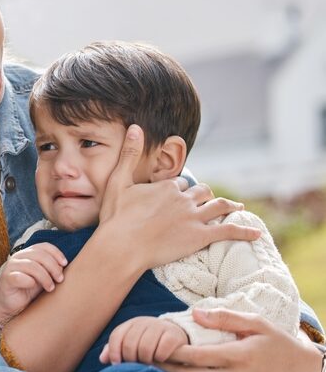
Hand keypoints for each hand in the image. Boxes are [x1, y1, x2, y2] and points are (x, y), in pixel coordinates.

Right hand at [0, 243, 66, 323]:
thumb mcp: (43, 277)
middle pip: (40, 255)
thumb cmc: (29, 290)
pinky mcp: (6, 279)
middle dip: (53, 267)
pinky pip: (19, 277)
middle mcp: (18, 257)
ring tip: (50, 288)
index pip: (44, 246)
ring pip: (31, 265)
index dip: (56, 253)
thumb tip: (65, 264)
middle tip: (60, 279)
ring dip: (45, 277)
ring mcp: (10, 267)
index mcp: (28, 253)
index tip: (65, 264)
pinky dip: (29, 281)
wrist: (11, 305)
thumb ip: (51, 269)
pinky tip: (33, 286)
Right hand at [97, 125, 260, 272]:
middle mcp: (183, 199)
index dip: (180, 188)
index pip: (180, 183)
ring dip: (229, 206)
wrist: (121, 246)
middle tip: (208, 200)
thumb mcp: (117, 181)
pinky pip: (228, 231)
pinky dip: (244, 231)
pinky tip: (256, 233)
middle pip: (201, 192)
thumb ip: (130, 153)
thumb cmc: (115, 216)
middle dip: (205, 195)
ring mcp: (193, 218)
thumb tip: (136, 126)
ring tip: (237, 207)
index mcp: (166, 186)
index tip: (178, 194)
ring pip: (218, 207)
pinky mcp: (200, 236)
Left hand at [99, 316, 188, 364]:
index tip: (117, 364)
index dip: (114, 352)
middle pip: (130, 344)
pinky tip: (160, 360)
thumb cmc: (148, 343)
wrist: (176, 335)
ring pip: (145, 348)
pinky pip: (161, 351)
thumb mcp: (132, 343)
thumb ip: (116, 349)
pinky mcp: (173, 335)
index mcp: (130, 324)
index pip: (116, 336)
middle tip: (136, 366)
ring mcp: (159, 327)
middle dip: (131, 359)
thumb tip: (102, 359)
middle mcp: (143, 322)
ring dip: (145, 360)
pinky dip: (159, 359)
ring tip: (148, 365)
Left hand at [157, 308, 323, 371]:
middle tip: (143, 359)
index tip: (155, 343)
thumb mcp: (256, 323)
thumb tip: (194, 313)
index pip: (195, 356)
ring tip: (153, 367)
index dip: (172, 351)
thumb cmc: (278, 343)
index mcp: (237, 357)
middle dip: (165, 368)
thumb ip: (224, 318)